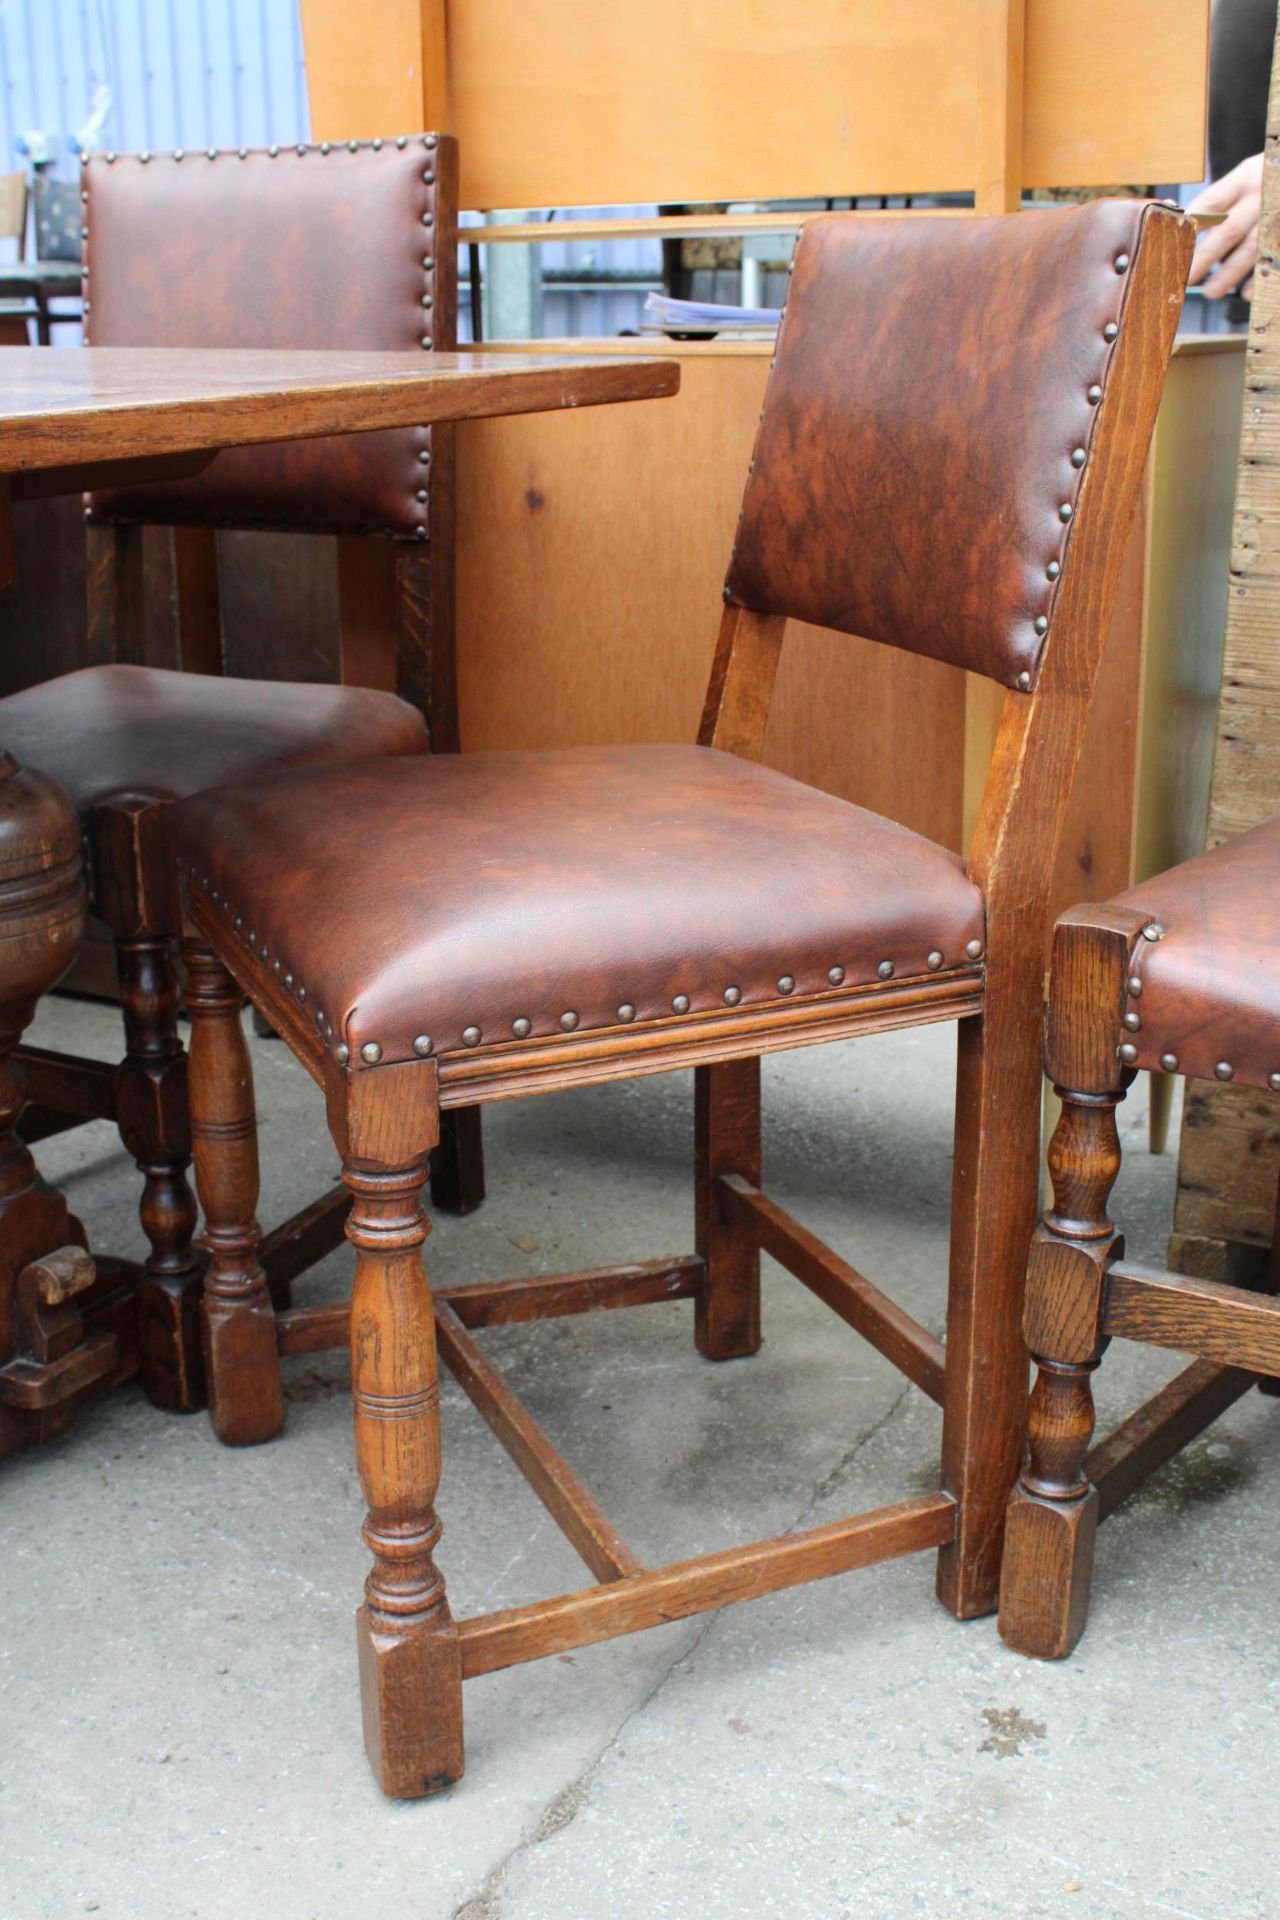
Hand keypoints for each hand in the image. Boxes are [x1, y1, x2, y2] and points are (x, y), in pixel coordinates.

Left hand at [1187, 153, 1263, 298]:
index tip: (1172, 246)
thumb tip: (1185, 223)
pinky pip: (1273, 259)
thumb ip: (1223, 198)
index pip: (1211, 202)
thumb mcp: (1248, 174)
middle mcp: (1261, 197)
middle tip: (1186, 278)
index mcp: (1245, 179)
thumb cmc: (1267, 177)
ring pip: (1251, 249)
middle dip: (1204, 258)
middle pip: (1229, 230)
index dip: (1190, 226)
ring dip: (1229, 274)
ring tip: (1210, 292)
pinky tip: (1245, 294)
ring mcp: (1276, 216)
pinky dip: (1259, 279)